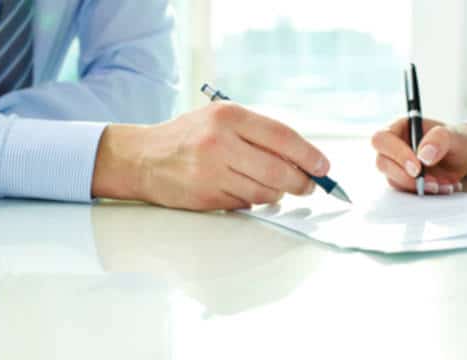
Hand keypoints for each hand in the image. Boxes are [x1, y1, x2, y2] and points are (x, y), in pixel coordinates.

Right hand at [92, 102, 329, 209]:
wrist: (143, 157)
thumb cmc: (188, 136)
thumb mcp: (220, 119)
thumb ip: (258, 133)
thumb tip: (302, 158)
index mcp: (227, 116)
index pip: (282, 137)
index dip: (309, 154)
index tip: (323, 167)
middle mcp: (219, 143)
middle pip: (279, 170)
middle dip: (302, 182)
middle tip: (309, 186)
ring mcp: (211, 172)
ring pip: (265, 192)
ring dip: (277, 194)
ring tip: (274, 187)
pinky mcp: (205, 198)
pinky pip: (245, 204)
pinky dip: (253, 200)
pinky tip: (243, 190)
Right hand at [371, 118, 466, 194]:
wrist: (464, 157)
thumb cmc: (456, 140)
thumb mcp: (453, 135)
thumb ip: (439, 140)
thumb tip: (423, 156)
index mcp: (399, 129)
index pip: (382, 139)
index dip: (396, 153)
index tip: (417, 167)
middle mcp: (393, 148)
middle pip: (382, 163)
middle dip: (406, 176)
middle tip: (430, 182)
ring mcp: (396, 166)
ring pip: (393, 180)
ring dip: (417, 187)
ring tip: (442, 185)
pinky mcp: (403, 181)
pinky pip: (405, 191)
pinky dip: (424, 193)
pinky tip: (442, 188)